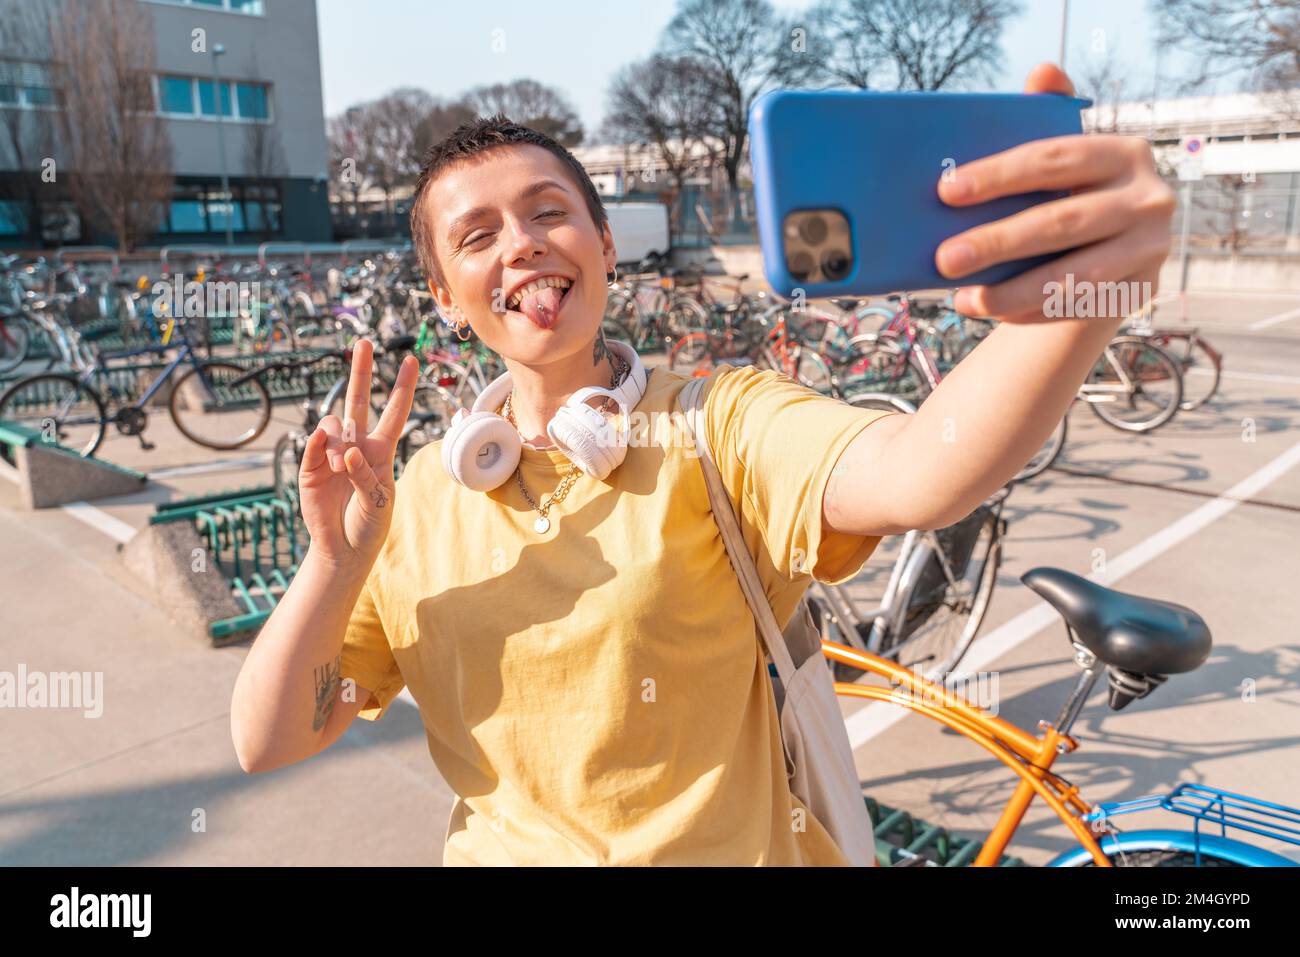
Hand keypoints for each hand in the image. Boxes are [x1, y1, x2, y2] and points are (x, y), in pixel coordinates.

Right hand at [298, 339, 418, 573]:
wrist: (344, 549)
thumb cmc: (369, 525)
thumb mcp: (378, 500)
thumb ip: (364, 474)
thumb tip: (344, 450)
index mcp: (381, 452)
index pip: (394, 413)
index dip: (402, 388)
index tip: (411, 360)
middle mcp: (357, 446)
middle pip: (359, 401)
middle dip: (361, 371)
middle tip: (363, 342)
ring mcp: (332, 454)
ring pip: (334, 423)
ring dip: (339, 441)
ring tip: (341, 468)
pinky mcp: (310, 467)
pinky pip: (314, 444)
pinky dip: (321, 445)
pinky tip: (327, 456)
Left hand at [934, 63, 1176, 321]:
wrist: (1112, 252)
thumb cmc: (1070, 195)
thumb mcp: (1063, 160)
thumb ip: (1048, 118)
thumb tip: (1043, 71)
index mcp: (1123, 154)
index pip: (1053, 159)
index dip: (999, 174)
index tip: (946, 191)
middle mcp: (1148, 198)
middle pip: (1060, 222)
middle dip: (997, 242)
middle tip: (944, 259)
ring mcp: (1149, 248)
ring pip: (1071, 275)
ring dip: (1010, 292)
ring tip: (962, 299)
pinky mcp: (1141, 289)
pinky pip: (1077, 305)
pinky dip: (1029, 311)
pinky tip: (991, 309)